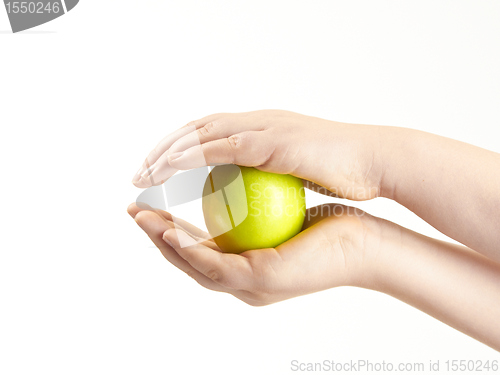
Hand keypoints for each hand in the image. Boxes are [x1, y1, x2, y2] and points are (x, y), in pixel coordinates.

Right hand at [127, 202, 379, 304]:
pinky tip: (168, 230)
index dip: (169, 227)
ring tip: (140, 219)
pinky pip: (214, 267)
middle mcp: (241, 281)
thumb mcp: (284, 209)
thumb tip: (237, 179)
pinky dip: (187, 249)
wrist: (363, 245)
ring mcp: (248, 286)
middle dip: (155, 234)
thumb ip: (258, 203)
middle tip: (132, 210)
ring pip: (192, 267)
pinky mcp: (257, 283)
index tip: (150, 203)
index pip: (198, 247)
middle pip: (187, 259)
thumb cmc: (328, 226)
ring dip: (162, 243)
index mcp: (244, 267)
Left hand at [131, 110, 383, 199]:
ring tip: (142, 175)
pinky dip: (190, 156)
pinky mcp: (270, 140)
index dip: (180, 150)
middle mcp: (256, 121)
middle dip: (161, 149)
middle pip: (194, 129)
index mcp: (261, 129)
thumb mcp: (299, 170)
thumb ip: (273, 174)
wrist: (374, 161)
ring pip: (199, 134)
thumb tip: (258, 189)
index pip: (209, 134)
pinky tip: (168, 171)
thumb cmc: (342, 171)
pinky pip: (220, 147)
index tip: (159, 172)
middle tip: (138, 174)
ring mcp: (262, 128)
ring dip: (166, 153)